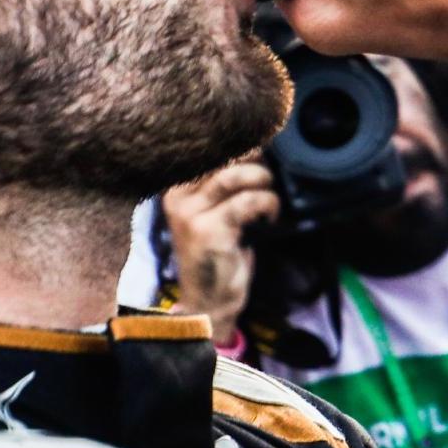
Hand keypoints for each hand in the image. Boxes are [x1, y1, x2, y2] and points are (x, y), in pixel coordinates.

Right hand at [161, 160, 278, 331]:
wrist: (208, 301)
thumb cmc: (218, 252)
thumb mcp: (215, 212)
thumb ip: (226, 183)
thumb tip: (259, 148)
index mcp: (177, 189)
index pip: (210, 151)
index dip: (241, 146)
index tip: (263, 148)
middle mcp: (178, 198)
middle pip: (223, 158)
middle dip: (255, 161)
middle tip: (270, 177)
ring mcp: (191, 214)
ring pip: (235, 176)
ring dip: (263, 181)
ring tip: (270, 198)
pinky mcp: (210, 231)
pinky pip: (248, 201)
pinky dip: (267, 203)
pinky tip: (270, 217)